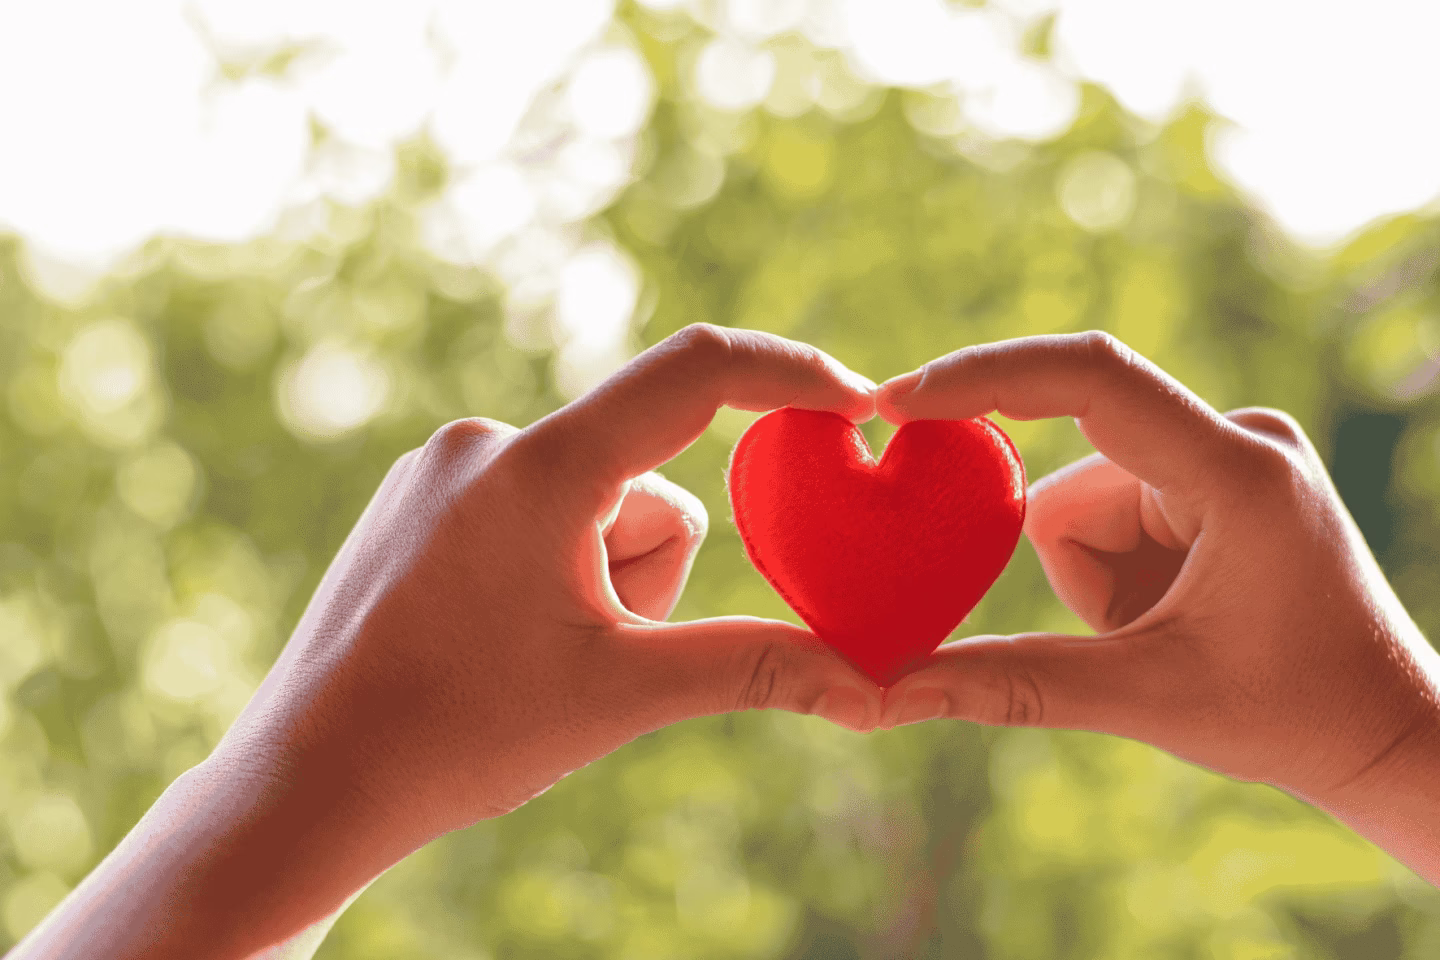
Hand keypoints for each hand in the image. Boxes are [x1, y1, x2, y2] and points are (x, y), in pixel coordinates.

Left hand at [15, 324, 882, 959]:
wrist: (308, 783)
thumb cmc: (457, 737)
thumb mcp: (622, 696)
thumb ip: (757, 667)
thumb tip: (875, 686)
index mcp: (540, 469)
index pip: (694, 374)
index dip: (789, 376)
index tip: (858, 406)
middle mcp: (487, 442)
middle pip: (648, 486)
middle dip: (647, 574)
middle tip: (584, 655)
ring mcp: (445, 467)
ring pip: (595, 506)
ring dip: (599, 578)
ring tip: (527, 654)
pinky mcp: (422, 496)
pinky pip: (536, 511)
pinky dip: (551, 567)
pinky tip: (492, 635)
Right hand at [874, 330, 1439, 881]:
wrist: (1384, 729)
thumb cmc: (1293, 715)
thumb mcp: (1146, 699)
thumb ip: (1014, 685)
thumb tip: (890, 693)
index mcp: (1235, 472)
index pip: (1091, 380)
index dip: (984, 379)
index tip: (896, 402)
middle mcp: (1235, 437)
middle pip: (1070, 479)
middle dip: (1079, 574)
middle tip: (1137, 637)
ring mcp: (1226, 450)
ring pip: (1079, 500)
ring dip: (1095, 579)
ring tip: (1167, 633)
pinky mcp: (1212, 472)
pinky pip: (1106, 506)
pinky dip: (1112, 570)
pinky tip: (1171, 612)